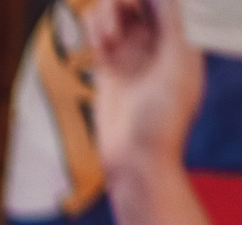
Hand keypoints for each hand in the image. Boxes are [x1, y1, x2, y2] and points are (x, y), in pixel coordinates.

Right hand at [92, 0, 203, 178]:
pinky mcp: (108, 65)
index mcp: (182, 37)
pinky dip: (94, 31)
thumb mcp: (177, 68)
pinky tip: (99, 50)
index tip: (136, 7)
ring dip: (105, 15)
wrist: (133, 157)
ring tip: (106, 43)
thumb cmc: (161, 118)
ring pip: (114, 9)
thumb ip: (175, 27)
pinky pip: (97, 31)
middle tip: (117, 28)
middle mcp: (158, 39)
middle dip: (122, 1)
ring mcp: (132, 51)